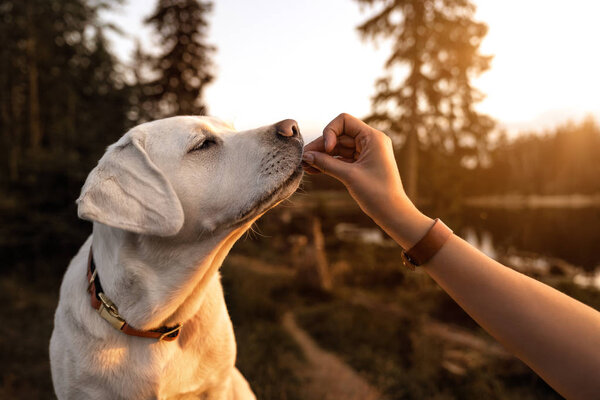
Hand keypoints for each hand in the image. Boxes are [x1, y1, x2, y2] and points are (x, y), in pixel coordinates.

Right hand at [302, 113, 431, 247]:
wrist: (392, 213)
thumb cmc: (376, 193)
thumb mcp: (349, 176)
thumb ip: (326, 163)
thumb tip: (306, 156)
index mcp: (373, 137)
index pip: (344, 121)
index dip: (330, 132)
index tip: (327, 149)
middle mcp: (370, 141)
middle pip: (339, 135)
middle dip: (321, 146)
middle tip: (303, 158)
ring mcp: (366, 153)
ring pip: (338, 148)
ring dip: (322, 156)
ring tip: (305, 166)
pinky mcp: (362, 164)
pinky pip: (342, 159)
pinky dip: (329, 163)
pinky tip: (314, 169)